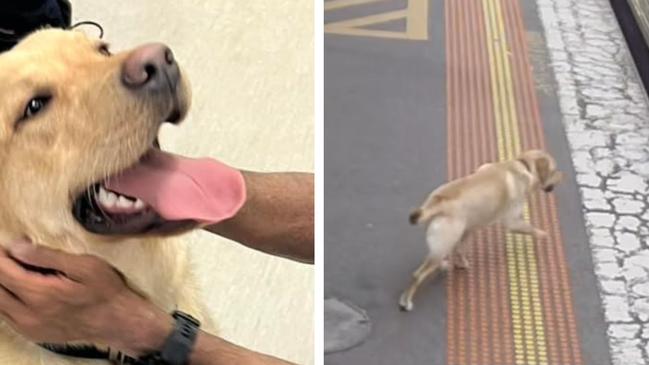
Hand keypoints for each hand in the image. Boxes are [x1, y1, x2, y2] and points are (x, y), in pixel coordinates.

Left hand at [0, 241, 170, 355]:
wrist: (118, 322)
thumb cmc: (106, 291)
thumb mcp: (84, 266)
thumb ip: (48, 256)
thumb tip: (17, 247)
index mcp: (40, 294)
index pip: (3, 271)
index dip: (2, 255)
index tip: (7, 245)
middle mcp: (28, 314)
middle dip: (1, 269)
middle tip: (9, 256)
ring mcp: (28, 327)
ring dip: (2, 285)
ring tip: (14, 270)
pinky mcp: (32, 334)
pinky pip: (6, 316)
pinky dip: (6, 300)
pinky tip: (20, 290)